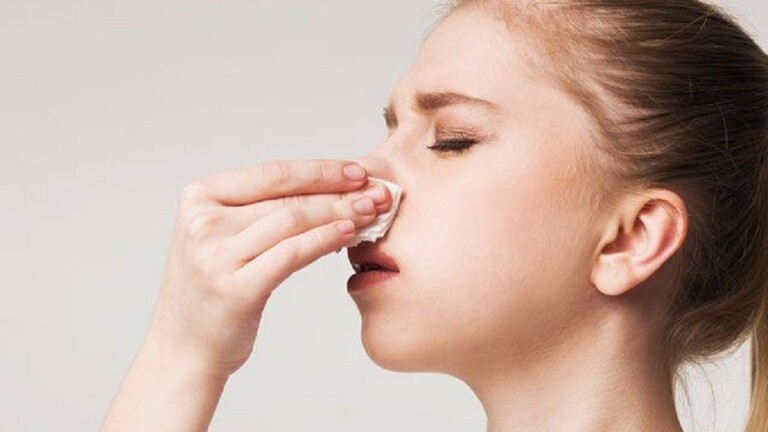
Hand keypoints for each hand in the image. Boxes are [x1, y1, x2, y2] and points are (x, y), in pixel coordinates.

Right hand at [143, 159, 389, 379]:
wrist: (184, 348)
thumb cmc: (212, 290)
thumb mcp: (223, 237)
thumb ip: (259, 210)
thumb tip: (327, 189)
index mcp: (199, 197)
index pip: (272, 173)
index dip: (320, 170)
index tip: (356, 172)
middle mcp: (203, 222)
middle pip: (287, 197)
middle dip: (339, 192)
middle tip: (378, 192)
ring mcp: (216, 255)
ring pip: (293, 221)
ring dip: (339, 214)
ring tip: (371, 212)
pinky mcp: (236, 288)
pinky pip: (292, 254)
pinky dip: (325, 240)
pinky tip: (349, 235)